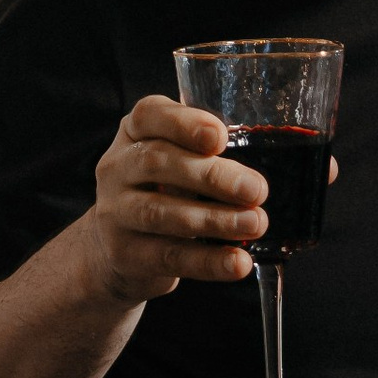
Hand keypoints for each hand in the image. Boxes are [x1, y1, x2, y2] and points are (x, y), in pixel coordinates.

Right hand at [86, 97, 271, 303]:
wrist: (116, 248)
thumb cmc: (160, 191)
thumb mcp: (172, 162)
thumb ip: (204, 154)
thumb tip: (262, 168)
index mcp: (133, 134)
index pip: (148, 115)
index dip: (183, 123)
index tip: (220, 137)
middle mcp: (116, 168)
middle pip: (157, 162)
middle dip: (212, 176)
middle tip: (256, 190)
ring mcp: (115, 212)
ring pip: (161, 212)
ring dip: (214, 219)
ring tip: (255, 223)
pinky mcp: (124, 254)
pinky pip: (168, 256)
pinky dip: (207, 261)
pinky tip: (237, 262)